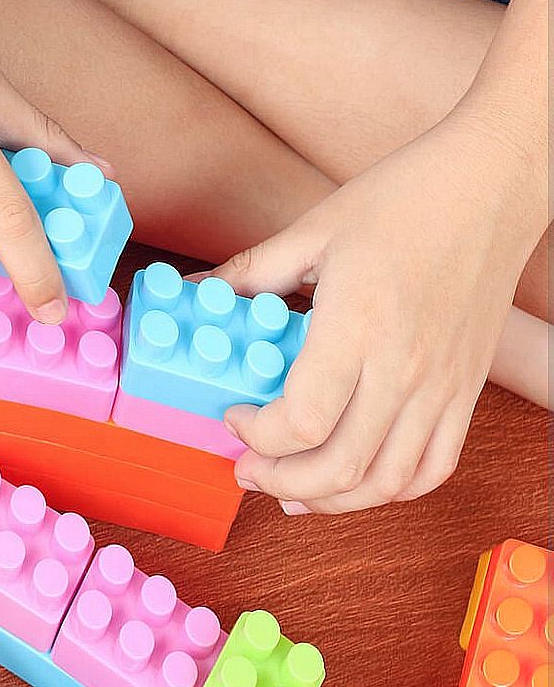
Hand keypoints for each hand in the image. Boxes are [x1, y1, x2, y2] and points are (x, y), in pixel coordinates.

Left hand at [212, 109, 544, 513]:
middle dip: (280, 481)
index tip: (233, 413)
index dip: (255, 433)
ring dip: (334, 500)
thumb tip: (192, 289)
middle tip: (246, 470)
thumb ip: (248, 272)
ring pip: (389, 481)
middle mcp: (404, 366)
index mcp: (357, 326)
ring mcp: (443, 384)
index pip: (301, 420)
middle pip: (341, 466)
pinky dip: (392, 488)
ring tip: (293, 491)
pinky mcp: (467, 389)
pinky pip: (435, 466)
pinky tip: (357, 480)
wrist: (493, 185)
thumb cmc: (405, 199)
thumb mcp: (312, 230)